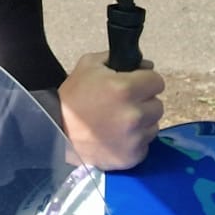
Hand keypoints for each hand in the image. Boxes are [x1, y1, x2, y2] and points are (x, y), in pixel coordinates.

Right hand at [59, 51, 163, 169]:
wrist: (56, 131)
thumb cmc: (72, 97)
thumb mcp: (88, 65)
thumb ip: (116, 58)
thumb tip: (145, 64)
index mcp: (125, 88)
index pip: (157, 81)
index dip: (145, 81)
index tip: (135, 85)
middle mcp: (135, 113)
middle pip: (158, 104)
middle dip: (144, 102)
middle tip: (124, 104)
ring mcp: (135, 137)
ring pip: (153, 124)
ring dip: (142, 122)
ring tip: (119, 122)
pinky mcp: (133, 156)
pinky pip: (145, 144)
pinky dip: (135, 141)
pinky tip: (117, 137)